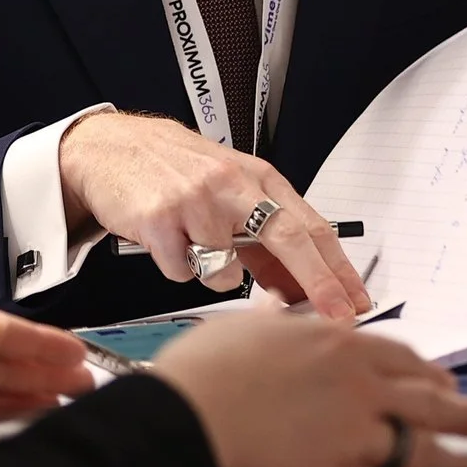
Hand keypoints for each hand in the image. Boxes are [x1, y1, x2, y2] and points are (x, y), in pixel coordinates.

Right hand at [57, 111, 372, 323]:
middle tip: (336, 319)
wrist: (110, 147)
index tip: (356, 302)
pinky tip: (167, 241)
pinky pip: (182, 273)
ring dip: (214, 273)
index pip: (311, 226)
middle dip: (319, 286)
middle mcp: (232, 185)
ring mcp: (196, 201)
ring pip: (226, 272)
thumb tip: (301, 288)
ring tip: (193, 242)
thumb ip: (265, 237)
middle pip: (289, 240)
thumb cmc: (175, 169)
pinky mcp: (159, 220)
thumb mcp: (230, 190)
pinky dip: (177, 267)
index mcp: (258, 178)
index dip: (338, 269)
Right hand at [152, 313, 466, 466]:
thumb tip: (283, 311)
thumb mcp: (247, 328)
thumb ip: (281, 324)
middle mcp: (359, 388)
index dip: (429, 372)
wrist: (183, 423)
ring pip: (422, 450)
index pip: (402, 357)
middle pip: (430, 401)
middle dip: (466, 414)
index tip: (443, 381)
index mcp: (338, 344)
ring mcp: (355, 439)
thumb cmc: (204, 371)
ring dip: (457, 462)